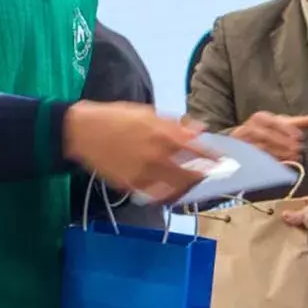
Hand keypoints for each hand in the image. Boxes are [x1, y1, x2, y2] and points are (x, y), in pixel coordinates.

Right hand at [64, 102, 211, 203]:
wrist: (84, 131)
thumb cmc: (117, 117)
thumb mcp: (148, 113)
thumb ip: (174, 124)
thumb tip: (198, 129)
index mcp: (163, 135)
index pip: (198, 150)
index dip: (214, 158)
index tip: (223, 161)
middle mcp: (157, 156)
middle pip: (190, 175)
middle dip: (203, 177)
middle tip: (210, 177)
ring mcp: (144, 173)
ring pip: (174, 188)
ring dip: (186, 188)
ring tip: (191, 186)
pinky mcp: (131, 184)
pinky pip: (154, 194)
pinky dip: (165, 194)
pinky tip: (170, 191)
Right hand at [227, 111, 307, 162]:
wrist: (243, 141)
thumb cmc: (266, 130)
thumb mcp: (281, 124)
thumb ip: (299, 122)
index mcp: (260, 118)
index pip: (273, 121)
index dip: (287, 129)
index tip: (300, 136)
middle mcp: (249, 128)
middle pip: (266, 135)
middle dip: (284, 143)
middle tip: (299, 149)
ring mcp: (244, 142)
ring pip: (261, 148)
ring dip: (279, 153)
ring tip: (294, 157)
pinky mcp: (242, 155)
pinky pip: (256, 159)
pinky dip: (270, 162)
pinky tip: (282, 164)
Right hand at [283, 194, 307, 242]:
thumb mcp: (305, 213)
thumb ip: (294, 215)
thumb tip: (283, 214)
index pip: (304, 202)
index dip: (294, 207)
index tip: (283, 213)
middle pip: (305, 217)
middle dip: (296, 222)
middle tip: (284, 226)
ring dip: (300, 234)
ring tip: (288, 237)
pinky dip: (306, 243)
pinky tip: (296, 245)